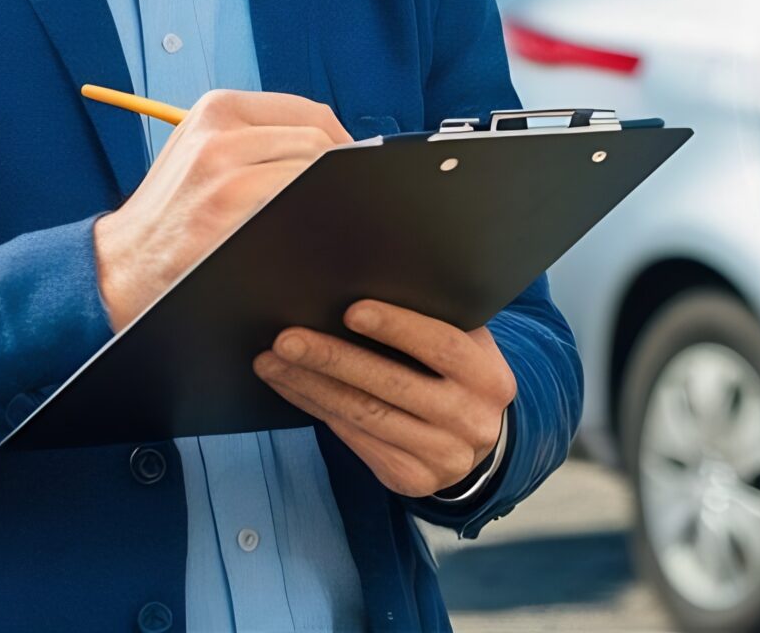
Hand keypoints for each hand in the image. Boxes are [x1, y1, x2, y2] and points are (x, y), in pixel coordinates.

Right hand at [92, 90, 348, 330]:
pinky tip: (303, 235)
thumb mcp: (200, 152)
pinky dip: (311, 218)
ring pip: (312, 171)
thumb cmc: (172, 213)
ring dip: (327, 198)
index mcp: (217, 108)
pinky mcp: (227, 205)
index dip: (339, 144)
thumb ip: (255, 140)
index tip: (347, 172)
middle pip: (317, 141)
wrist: (121, 263)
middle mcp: (219, 129)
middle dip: (337, 174)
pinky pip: (296, 202)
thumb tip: (332, 147)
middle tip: (341, 204)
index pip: (310, 113)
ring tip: (322, 220)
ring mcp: (222, 167)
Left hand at [254, 299, 516, 498]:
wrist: (480, 441)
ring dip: (311, 387)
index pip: (443, 346)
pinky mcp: (412, 479)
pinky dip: (316, 409)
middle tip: (286, 339)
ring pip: (366, 417)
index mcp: (489, 377)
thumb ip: (433, 320)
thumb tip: (361, 279)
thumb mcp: (465, 347)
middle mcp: (471, 421)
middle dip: (334, 360)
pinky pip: (355, 440)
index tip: (350, 311)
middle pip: (393, 386)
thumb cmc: (455, 374)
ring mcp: (443, 456)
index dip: (397, 327)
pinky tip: (291, 387)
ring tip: (271, 362)